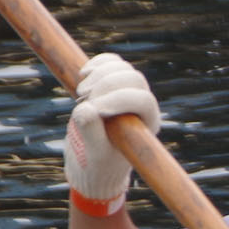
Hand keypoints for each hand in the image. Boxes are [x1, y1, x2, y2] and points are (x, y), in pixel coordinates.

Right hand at [64, 52, 159, 204]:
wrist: (91, 164)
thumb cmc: (99, 165)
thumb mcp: (93, 155)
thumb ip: (91, 133)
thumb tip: (86, 109)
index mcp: (147, 124)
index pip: (143, 99)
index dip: (119, 99)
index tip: (95, 109)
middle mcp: (142, 106)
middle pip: (134, 78)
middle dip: (106, 84)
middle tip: (82, 98)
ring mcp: (128, 93)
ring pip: (123, 67)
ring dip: (100, 73)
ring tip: (81, 93)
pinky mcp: (112, 85)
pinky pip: (111, 62)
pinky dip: (98, 63)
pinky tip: (84, 74)